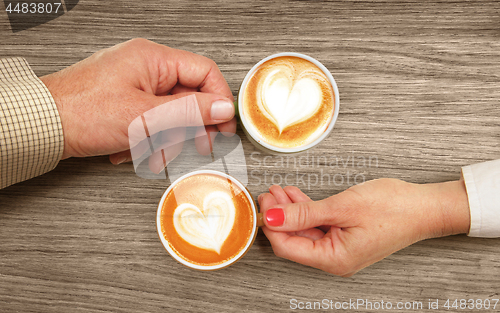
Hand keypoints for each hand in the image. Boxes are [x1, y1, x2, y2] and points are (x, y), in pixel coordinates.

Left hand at [40, 38, 235, 165]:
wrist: (41, 125)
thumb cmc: (81, 113)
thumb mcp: (145, 116)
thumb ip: (189, 111)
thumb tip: (223, 107)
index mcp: (153, 59)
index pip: (204, 72)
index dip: (219, 101)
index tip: (223, 126)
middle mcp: (146, 67)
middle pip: (188, 96)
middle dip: (190, 127)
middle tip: (197, 146)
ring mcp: (135, 84)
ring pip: (169, 113)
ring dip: (164, 139)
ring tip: (150, 154)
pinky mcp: (125, 101)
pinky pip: (150, 120)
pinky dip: (146, 139)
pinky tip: (130, 150)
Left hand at [258, 178, 469, 275]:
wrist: (425, 207)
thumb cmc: (393, 208)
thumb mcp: (341, 207)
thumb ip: (304, 213)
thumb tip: (273, 217)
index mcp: (334, 259)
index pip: (287, 247)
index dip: (272, 224)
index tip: (265, 203)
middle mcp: (335, 259)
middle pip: (294, 239)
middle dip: (279, 215)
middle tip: (270, 193)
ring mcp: (341, 249)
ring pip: (304, 231)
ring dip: (291, 211)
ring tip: (280, 192)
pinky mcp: (345, 237)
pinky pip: (318, 226)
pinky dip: (306, 211)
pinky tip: (296, 197)